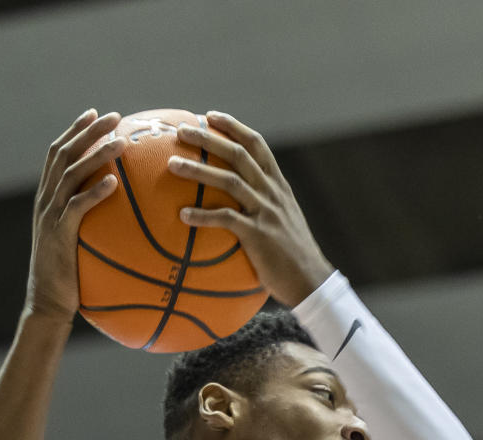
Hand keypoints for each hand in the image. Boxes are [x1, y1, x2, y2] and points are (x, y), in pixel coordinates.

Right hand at [24, 109, 126, 324]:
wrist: (47, 303)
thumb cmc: (68, 277)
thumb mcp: (76, 242)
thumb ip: (88, 220)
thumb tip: (119, 210)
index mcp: (46, 198)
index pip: (57, 154)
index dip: (75, 130)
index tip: (95, 113)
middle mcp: (45, 201)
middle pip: (64, 154)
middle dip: (88, 131)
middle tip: (114, 116)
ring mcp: (49, 216)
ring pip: (71, 174)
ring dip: (97, 154)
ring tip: (121, 142)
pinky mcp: (58, 235)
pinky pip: (77, 207)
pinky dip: (95, 192)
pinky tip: (115, 182)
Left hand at [168, 111, 332, 308]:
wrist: (311, 281)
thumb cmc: (292, 256)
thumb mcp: (283, 221)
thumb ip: (264, 206)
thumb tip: (238, 203)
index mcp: (278, 185)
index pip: (256, 144)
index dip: (233, 127)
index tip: (209, 116)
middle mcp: (272, 192)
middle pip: (238, 154)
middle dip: (208, 138)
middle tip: (181, 130)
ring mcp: (265, 212)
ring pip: (229, 181)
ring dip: (198, 170)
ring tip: (171, 165)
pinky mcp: (258, 235)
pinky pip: (226, 219)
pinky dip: (202, 215)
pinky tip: (182, 215)